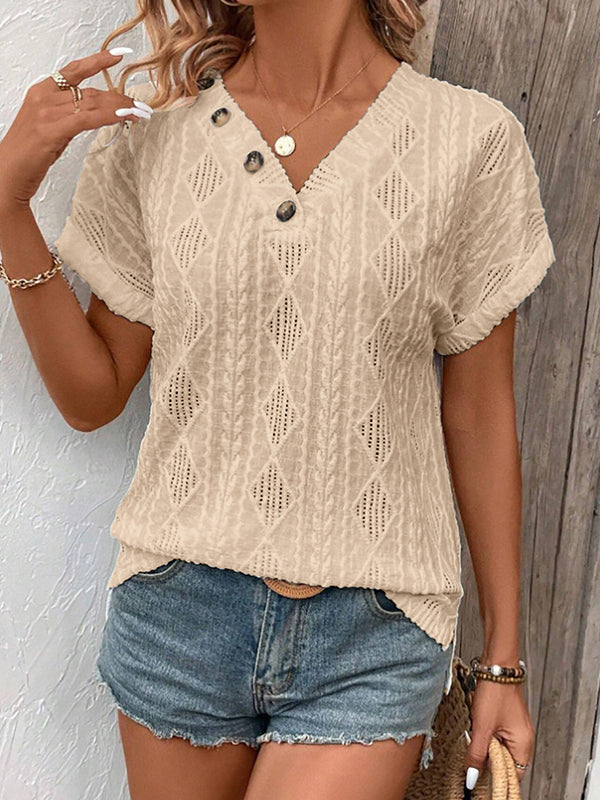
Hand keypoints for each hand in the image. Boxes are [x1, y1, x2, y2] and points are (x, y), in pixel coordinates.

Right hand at [0, 49, 152, 209]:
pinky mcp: (52, 130)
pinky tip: (124, 116)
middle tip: (140, 105)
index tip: (118, 55)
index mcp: (42, 91)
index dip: (98, 61)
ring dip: (121, 108)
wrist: (9, 173)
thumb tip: (94, 114)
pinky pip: (87, 118)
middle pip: (90, 90)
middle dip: (120, 98)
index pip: (74, 69)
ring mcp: (47, 112)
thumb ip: (69, 116)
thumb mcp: (49, 126)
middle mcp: (44, 97)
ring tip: (140, 113)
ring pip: (92, 103)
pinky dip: (108, 116)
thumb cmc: (28, 154)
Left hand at [464, 679, 534, 789]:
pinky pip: (495, 735)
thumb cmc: (495, 692)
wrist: (496, 666)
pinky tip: (478, 724)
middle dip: (488, 758)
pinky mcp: (506, 718)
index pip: (513, 775)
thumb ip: (477, 755)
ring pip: (498, 748)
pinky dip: (485, 733)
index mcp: (524, 745)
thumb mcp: (482, 727)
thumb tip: (472, 777)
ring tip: (478, 731)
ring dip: (485, 745)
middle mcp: (523, 738)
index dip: (496, 778)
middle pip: (505, 762)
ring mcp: (515, 728)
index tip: (479, 777)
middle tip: (475, 750)